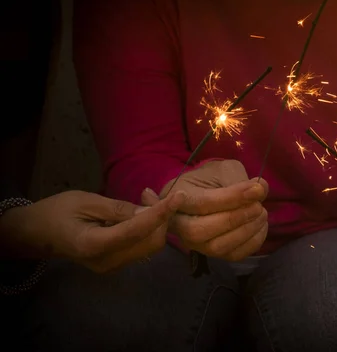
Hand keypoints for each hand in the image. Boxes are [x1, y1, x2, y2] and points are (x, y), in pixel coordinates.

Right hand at [0, 190, 184, 272]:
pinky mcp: (116, 264)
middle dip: (160, 217)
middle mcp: (108, 262)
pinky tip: (139, 212)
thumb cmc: (56, 212)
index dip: (160, 213)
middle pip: (150, 242)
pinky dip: (148, 229)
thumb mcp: (85, 202)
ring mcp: (112, 266)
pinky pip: (141, 247)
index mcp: (95, 245)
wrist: (36, 234)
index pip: (137, 231)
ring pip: (150, 246)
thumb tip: (149, 211)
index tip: (178, 197)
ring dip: (156, 223)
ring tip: (145, 198)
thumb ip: (117, 209)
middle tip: (150, 192)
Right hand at [159, 160, 268, 260]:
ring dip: (245, 231)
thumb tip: (261, 189)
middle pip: (199, 231)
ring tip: (261, 213)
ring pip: (216, 247)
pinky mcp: (212, 254)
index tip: (257, 189)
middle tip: (258, 205)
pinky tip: (261, 225)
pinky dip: (252, 242)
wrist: (208, 192)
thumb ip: (240, 179)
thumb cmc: (212, 178)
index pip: (202, 202)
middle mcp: (179, 224)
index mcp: (177, 195)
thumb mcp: (224, 170)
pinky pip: (232, 255)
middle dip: (234, 219)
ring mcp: (194, 242)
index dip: (232, 197)